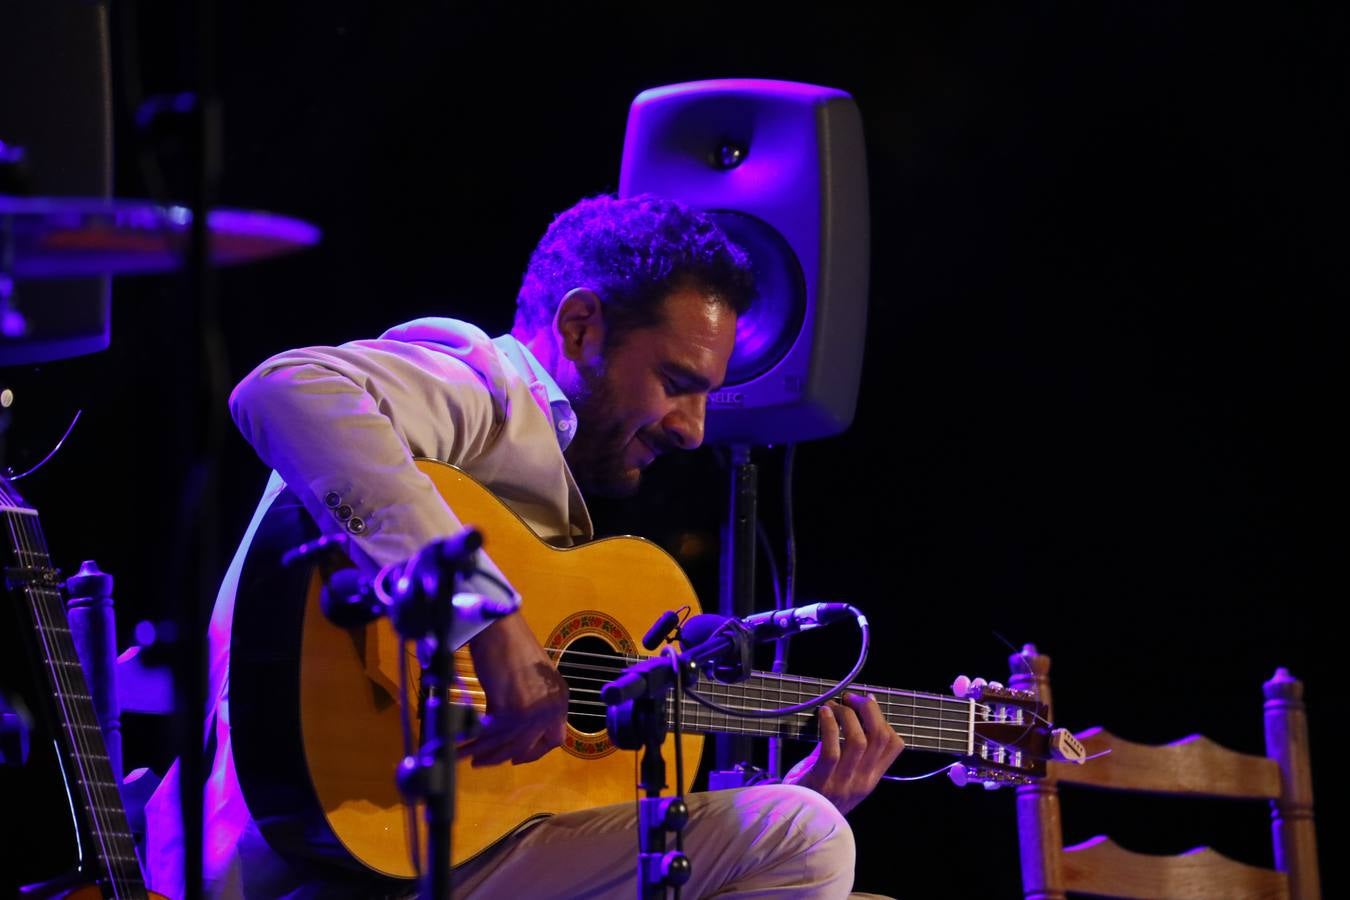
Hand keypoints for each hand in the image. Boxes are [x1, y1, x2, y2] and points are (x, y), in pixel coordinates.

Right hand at [457, 614, 567, 766]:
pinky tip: (460, 745)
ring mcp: (532, 710)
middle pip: (528, 747)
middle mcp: (551, 707)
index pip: (554, 740)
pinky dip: (473, 742)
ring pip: (506, 745)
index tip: (515, 756)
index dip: (533, 752)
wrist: (499, 627)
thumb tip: (514, 730)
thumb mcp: (534, 678)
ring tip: (464, 755)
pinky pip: (490, 735)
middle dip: (502, 756)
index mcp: (560, 699)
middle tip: (483, 761)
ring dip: (484, 753)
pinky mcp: (510, 709)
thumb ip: (532, 703)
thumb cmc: (512, 645)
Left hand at [782, 693, 903, 813]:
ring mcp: (843, 782)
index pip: (894, 746)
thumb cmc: (816, 795)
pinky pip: (831, 749)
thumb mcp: (842, 776)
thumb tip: (850, 715)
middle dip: (868, 710)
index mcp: (870, 779)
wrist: (795, 822)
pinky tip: (823, 714)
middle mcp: (862, 781)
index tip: (869, 702)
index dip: (884, 718)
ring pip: (858, 740)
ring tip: (834, 706)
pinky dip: (829, 726)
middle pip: (879, 737)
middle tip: (851, 698)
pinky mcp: (822, 780)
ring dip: (846, 715)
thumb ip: (847, 752)